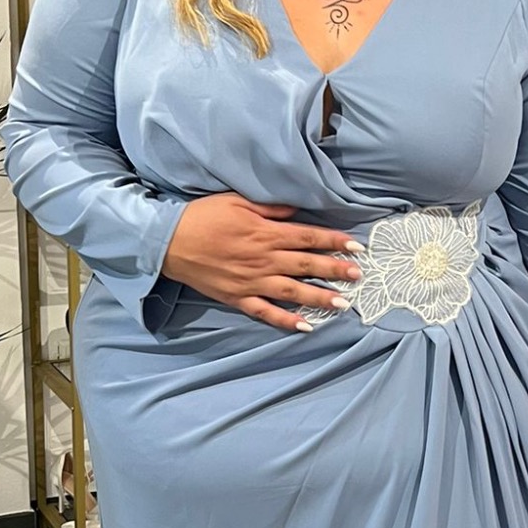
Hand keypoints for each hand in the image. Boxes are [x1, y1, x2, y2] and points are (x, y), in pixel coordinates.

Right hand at [162, 193, 363, 330]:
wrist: (168, 241)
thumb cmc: (202, 216)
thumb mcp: (237, 201)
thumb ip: (269, 207)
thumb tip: (297, 209)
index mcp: (265, 233)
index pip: (308, 237)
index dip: (334, 242)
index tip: (356, 247)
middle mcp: (263, 259)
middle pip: (307, 265)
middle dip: (336, 270)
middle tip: (359, 276)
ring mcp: (252, 281)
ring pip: (293, 292)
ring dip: (320, 298)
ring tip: (344, 304)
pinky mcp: (238, 298)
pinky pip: (266, 312)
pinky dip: (286, 321)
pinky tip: (306, 327)